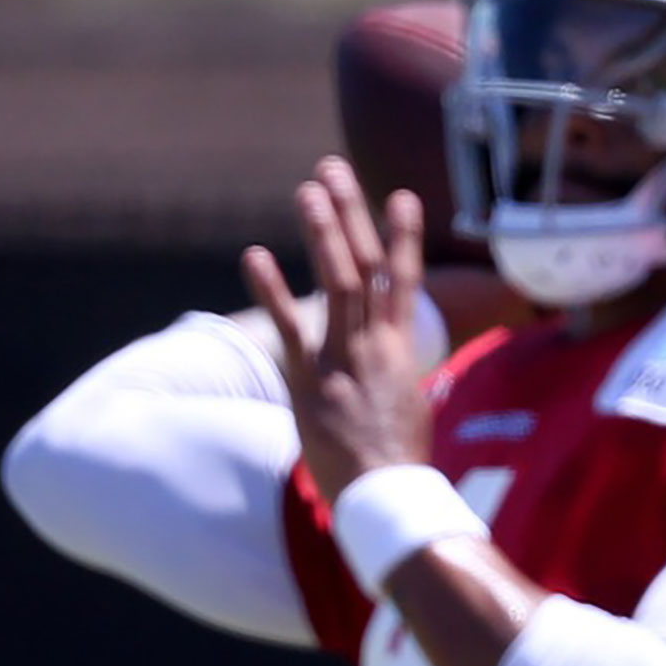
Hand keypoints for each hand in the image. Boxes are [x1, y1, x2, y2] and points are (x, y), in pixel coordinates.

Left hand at [242, 157, 434, 502]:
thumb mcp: (411, 412)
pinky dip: (272, 291)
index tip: (400, 196)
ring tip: (308, 190)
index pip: (404, 281)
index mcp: (402, 352)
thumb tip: (407, 382)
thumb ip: (401, 383)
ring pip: (337, 284)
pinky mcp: (310, 381)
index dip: (402, 236)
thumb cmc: (401, 464)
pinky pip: (289, 328)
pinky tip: (254, 255)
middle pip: (367, 266)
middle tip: (334, 170)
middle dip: (351, 214)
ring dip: (323, 234)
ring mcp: (343, 360)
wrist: (388, 495)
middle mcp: (375, 346)